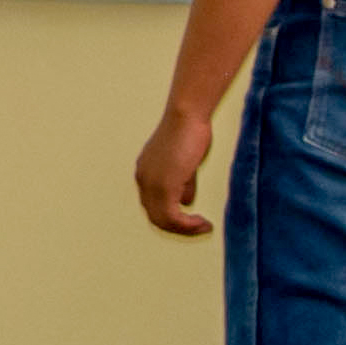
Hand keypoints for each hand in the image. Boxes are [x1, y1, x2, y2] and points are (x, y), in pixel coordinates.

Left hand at [135, 103, 221, 238]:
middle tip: (199, 227)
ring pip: (162, 220)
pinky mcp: (163, 186)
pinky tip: (203, 222)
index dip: (172, 216)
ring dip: (184, 229)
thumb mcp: (185, 163)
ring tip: (203, 227)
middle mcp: (143, 180)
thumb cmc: (189, 131)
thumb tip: (186, 202)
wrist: (186, 115)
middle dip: (178, 227)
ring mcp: (150, 184)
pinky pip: (172, 217)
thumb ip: (184, 183)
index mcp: (145, 172)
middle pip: (155, 216)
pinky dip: (187, 225)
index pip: (153, 204)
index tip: (191, 219)